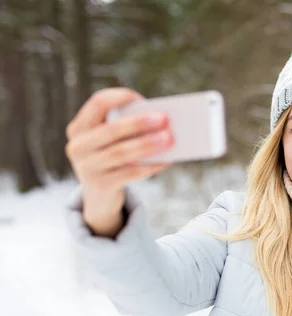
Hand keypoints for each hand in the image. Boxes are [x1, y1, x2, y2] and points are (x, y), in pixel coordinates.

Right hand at [65, 87, 173, 218]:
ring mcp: (87, 167)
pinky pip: (130, 173)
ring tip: (169, 139)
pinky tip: (167, 160)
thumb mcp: (111, 142)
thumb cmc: (112, 159)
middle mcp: (78, 146)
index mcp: (79, 128)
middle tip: (164, 118)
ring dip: (147, 144)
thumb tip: (160, 120)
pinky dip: (151, 165)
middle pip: (111, 130)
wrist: (99, 197)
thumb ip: (127, 129)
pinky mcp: (101, 185)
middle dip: (138, 123)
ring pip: (121, 152)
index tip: (141, 99)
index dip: (119, 98)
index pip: (97, 103)